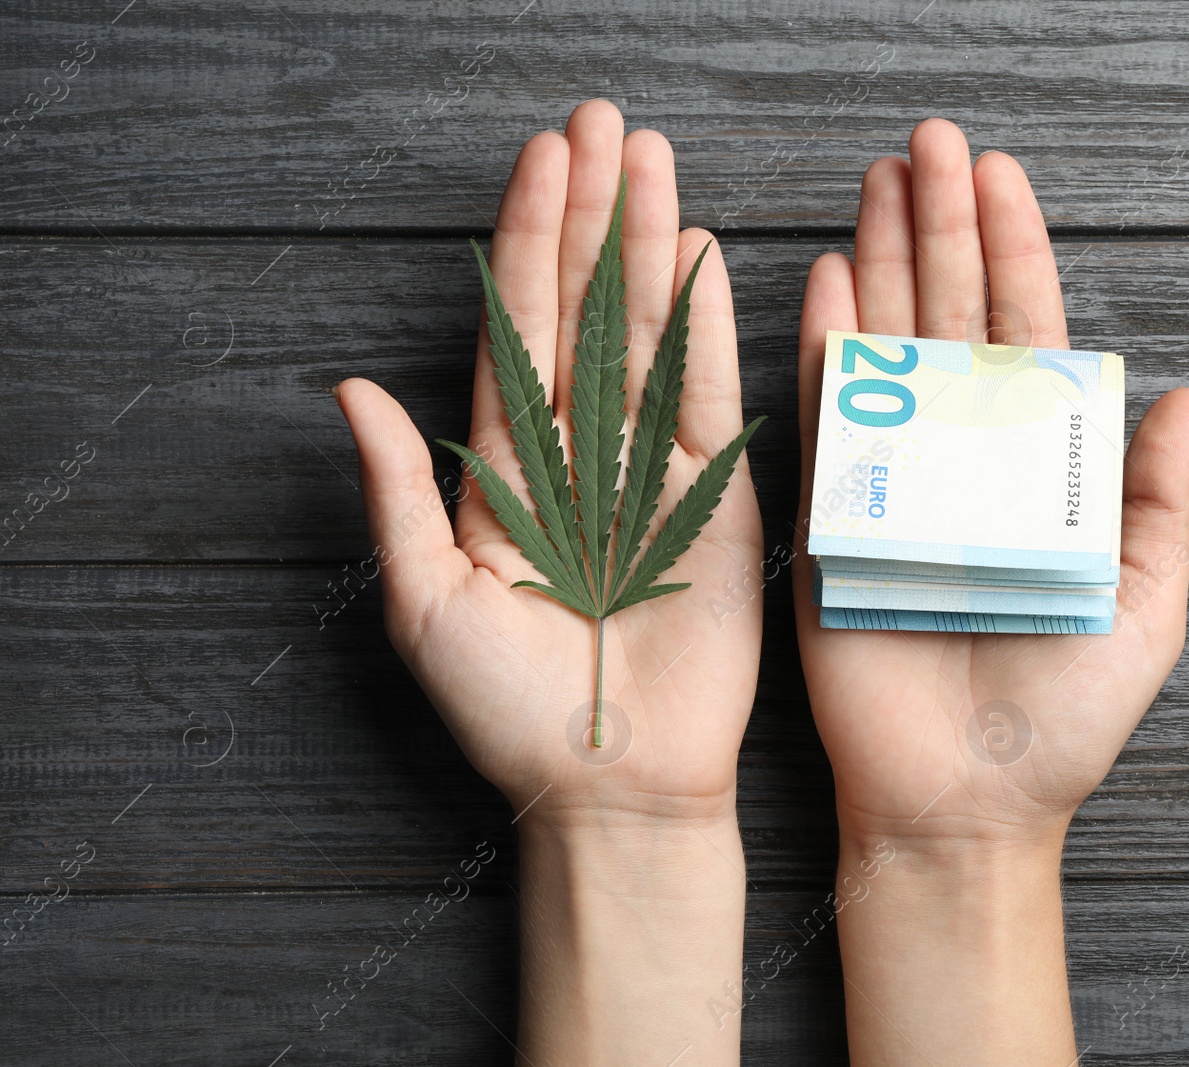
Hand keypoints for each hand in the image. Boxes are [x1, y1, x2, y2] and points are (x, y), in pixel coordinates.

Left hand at [337, 100, 762, 825]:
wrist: (613, 778)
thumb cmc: (505, 708)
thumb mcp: (424, 599)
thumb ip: (397, 488)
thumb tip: (349, 388)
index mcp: (504, 465)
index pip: (515, 326)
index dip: (527, 239)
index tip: (542, 160)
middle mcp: (579, 450)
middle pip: (584, 307)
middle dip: (592, 213)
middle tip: (602, 124)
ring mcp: (650, 466)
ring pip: (648, 332)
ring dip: (650, 244)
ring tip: (653, 162)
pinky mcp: (715, 496)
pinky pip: (709, 395)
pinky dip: (708, 325)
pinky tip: (702, 255)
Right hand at [795, 118, 1188, 848]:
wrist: (965, 804)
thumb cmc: (1063, 718)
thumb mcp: (1144, 607)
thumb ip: (1157, 502)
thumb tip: (1182, 394)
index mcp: (1042, 472)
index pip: (1028, 337)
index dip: (1016, 253)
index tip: (1000, 174)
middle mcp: (966, 462)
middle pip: (955, 320)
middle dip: (942, 226)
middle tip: (928, 143)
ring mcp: (896, 483)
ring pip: (891, 349)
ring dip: (885, 260)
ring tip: (881, 182)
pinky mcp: (834, 520)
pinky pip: (830, 419)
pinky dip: (829, 347)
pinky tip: (833, 278)